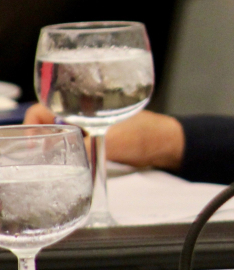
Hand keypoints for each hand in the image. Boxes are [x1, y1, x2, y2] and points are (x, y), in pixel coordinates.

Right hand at [24, 103, 184, 169]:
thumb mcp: (110, 140)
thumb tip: (59, 155)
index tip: (34, 144)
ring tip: (55, 163)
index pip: (43, 109)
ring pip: (60, 136)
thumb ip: (83, 146)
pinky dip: (68, 154)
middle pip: (48, 123)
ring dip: (56, 148)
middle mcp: (82, 113)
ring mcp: (88, 126)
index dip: (32, 124)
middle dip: (42, 138)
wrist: (165, 144)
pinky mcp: (95, 139)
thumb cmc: (143, 134)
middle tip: (42, 158)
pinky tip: (71, 166)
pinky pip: (73, 146)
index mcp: (83, 104)